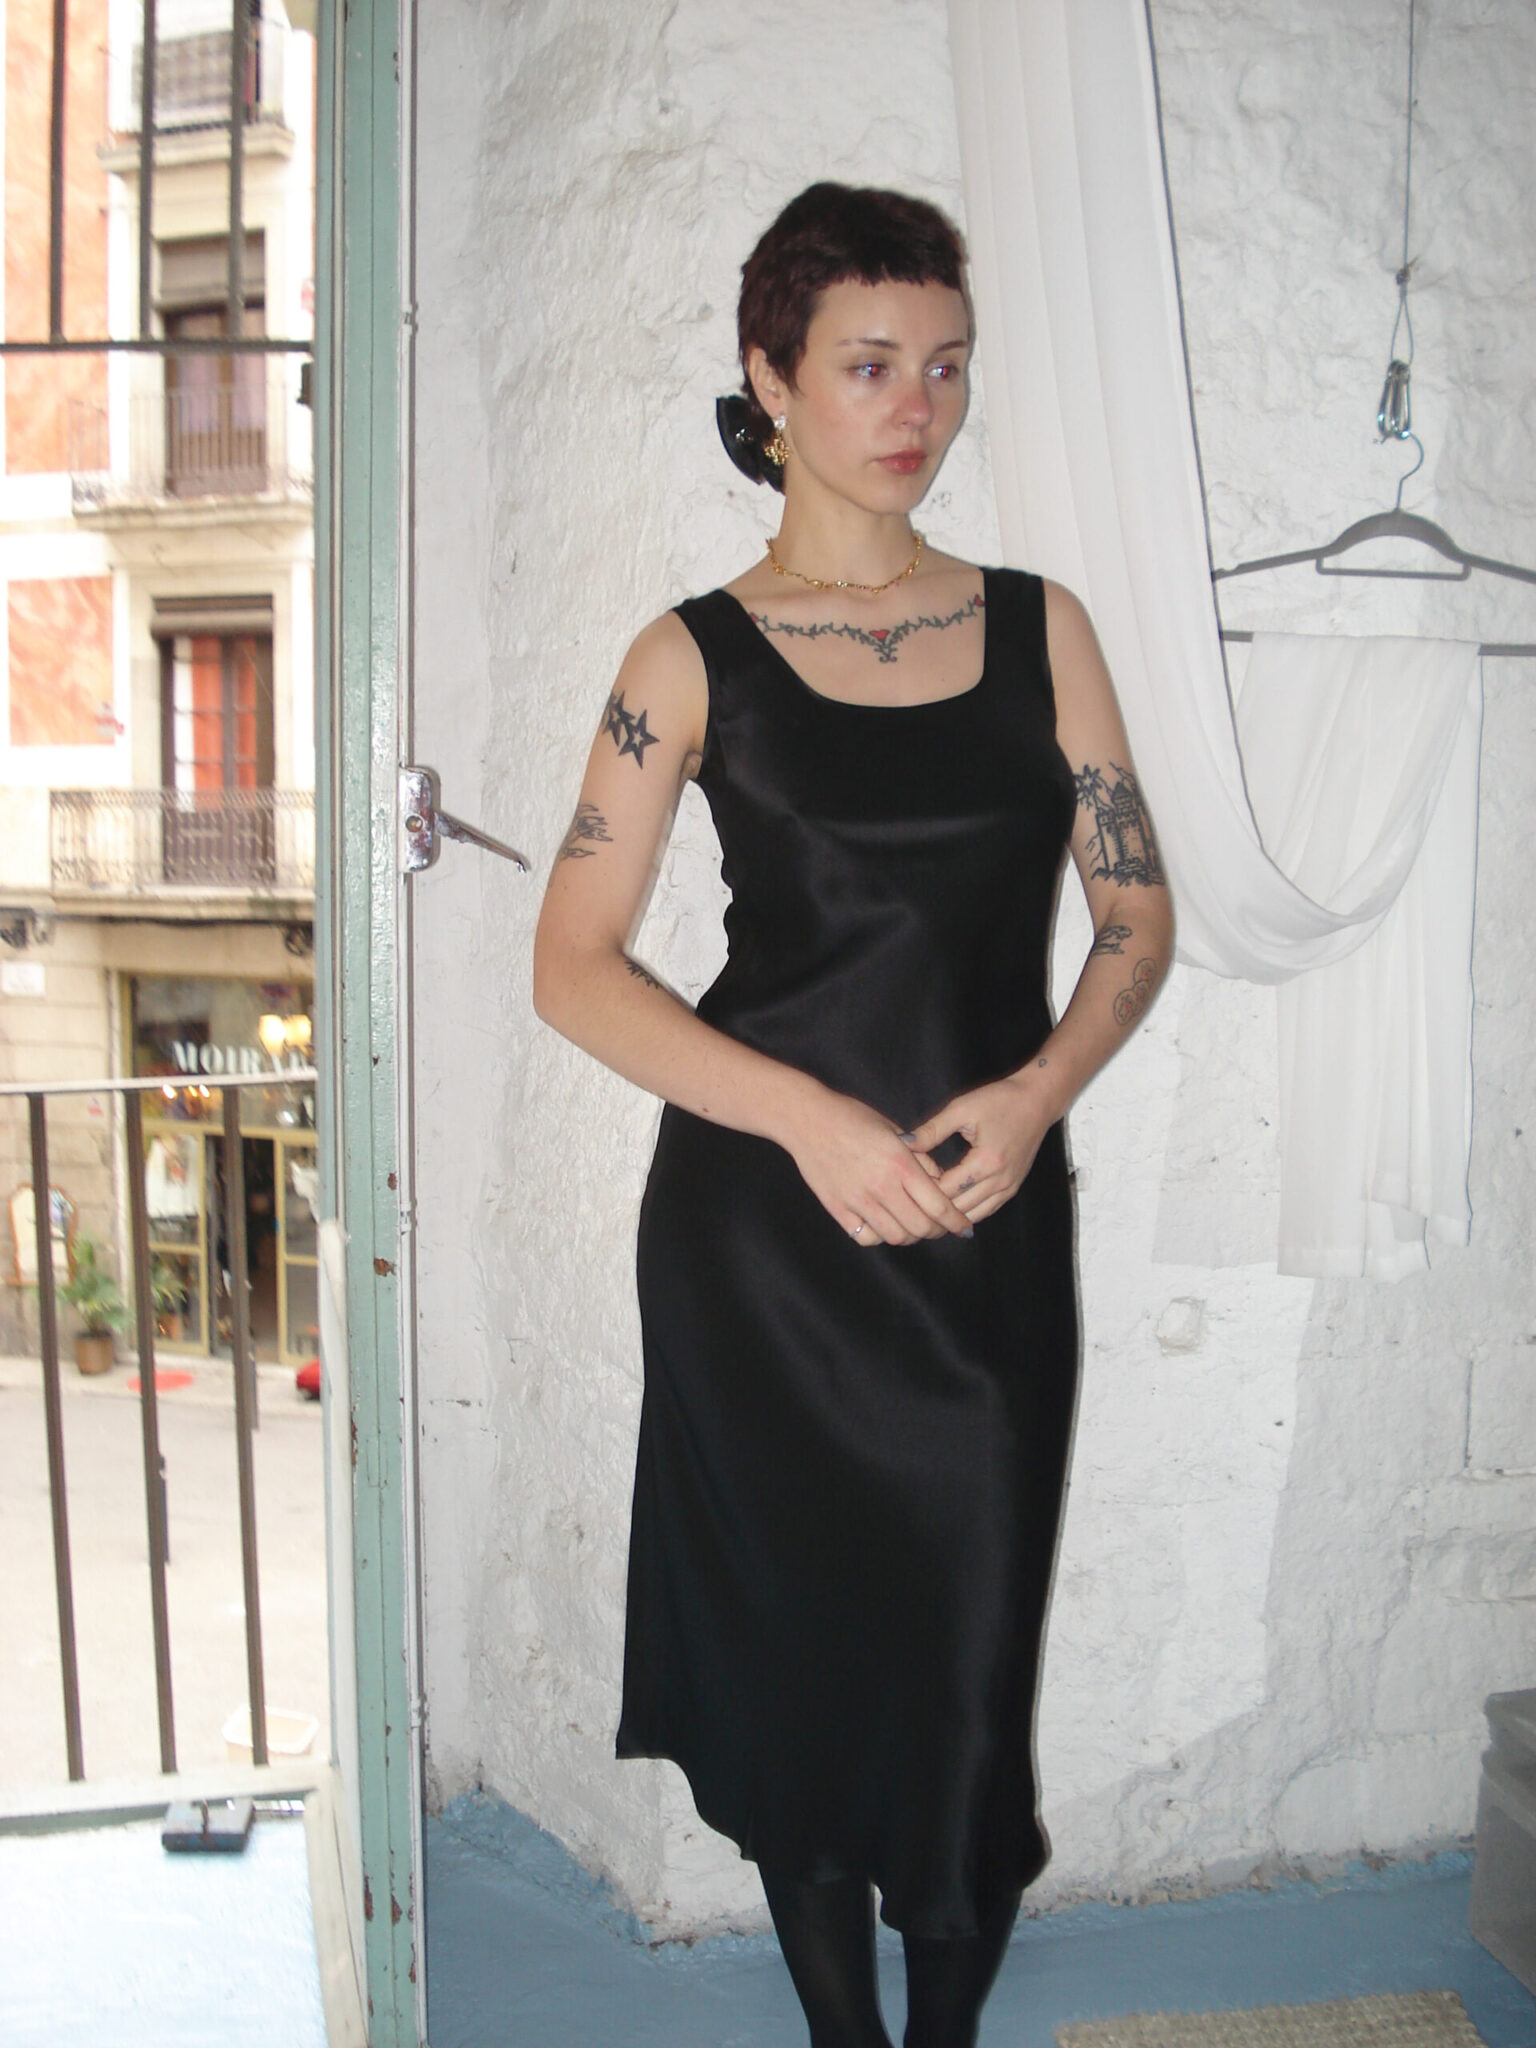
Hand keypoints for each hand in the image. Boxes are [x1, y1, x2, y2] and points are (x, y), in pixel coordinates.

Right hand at [784, 1086, 972, 1246]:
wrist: (807, 1119)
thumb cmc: (852, 1117)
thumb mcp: (894, 1130)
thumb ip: (919, 1158)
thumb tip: (939, 1181)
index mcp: (900, 1164)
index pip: (938, 1205)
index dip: (956, 1221)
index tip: (964, 1226)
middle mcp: (882, 1186)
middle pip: (920, 1227)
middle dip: (937, 1231)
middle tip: (940, 1227)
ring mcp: (858, 1200)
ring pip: (895, 1237)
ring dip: (910, 1236)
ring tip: (912, 1226)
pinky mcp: (838, 1209)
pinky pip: (866, 1237)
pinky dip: (880, 1237)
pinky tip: (883, 1225)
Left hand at [906, 1073, 1056, 1225]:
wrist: (1036, 1099)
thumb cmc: (999, 1100)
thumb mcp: (961, 1109)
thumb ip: (931, 1130)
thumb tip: (903, 1144)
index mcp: (986, 1162)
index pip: (945, 1190)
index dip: (922, 1189)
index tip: (904, 1182)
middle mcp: (1000, 1181)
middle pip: (958, 1209)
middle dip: (933, 1205)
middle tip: (910, 1197)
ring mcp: (1009, 1188)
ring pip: (972, 1216)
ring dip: (949, 1212)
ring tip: (926, 1203)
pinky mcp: (1012, 1188)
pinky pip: (986, 1210)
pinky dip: (967, 1211)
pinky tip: (949, 1204)